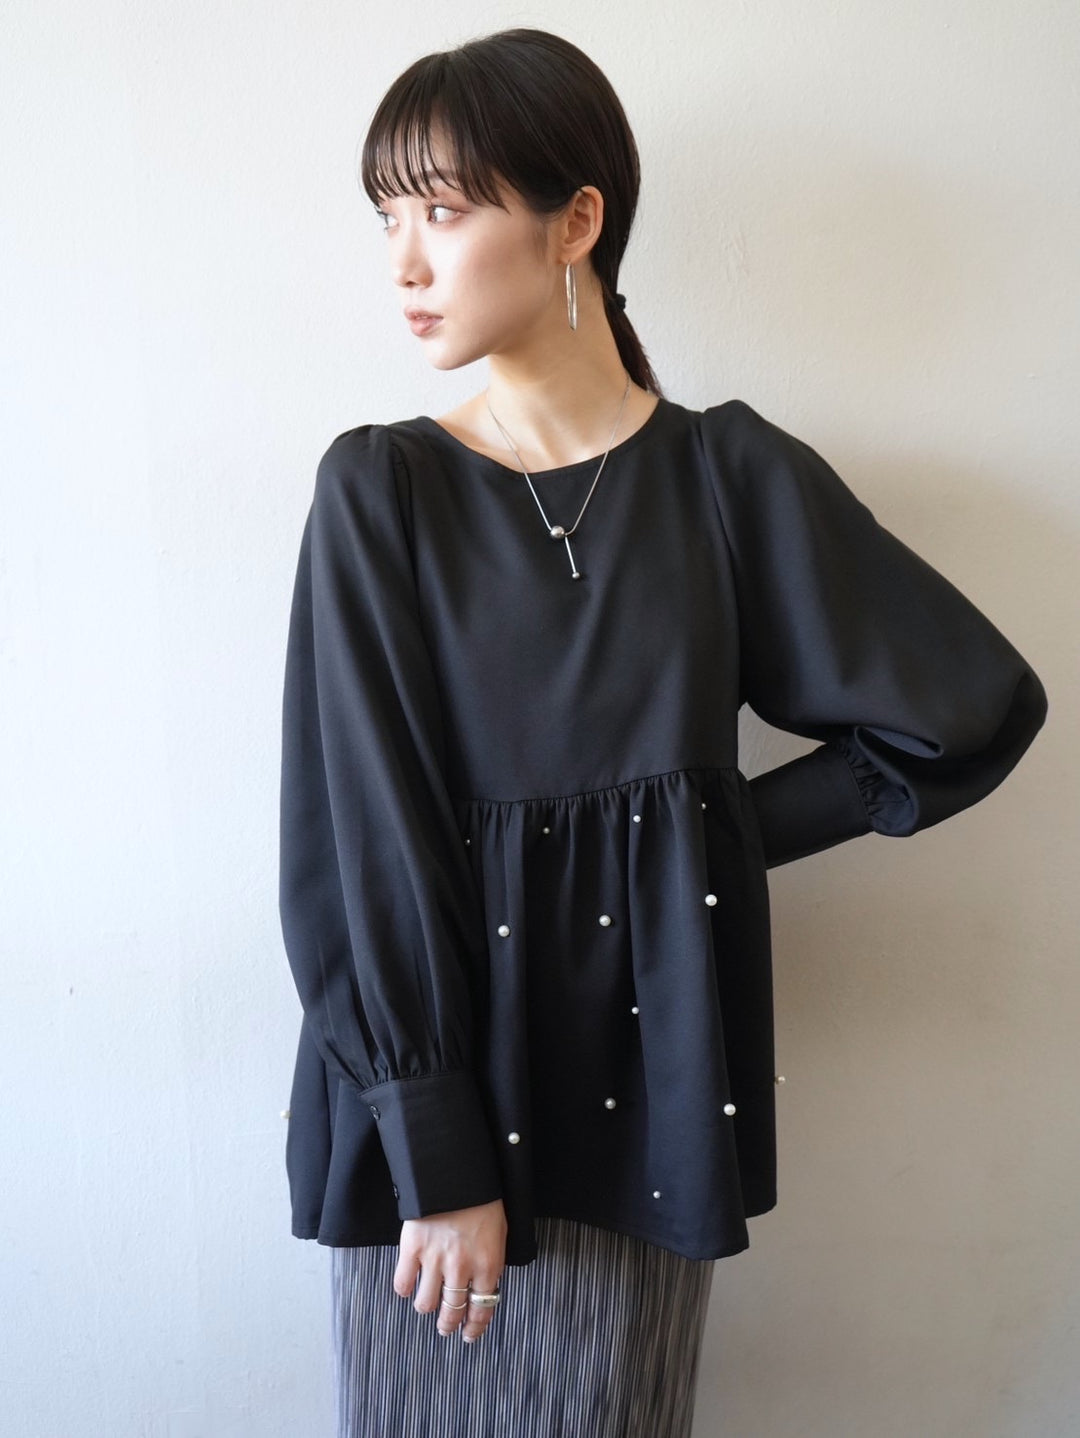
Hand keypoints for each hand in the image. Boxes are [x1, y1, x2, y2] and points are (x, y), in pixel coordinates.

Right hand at [394, 1197, 507, 1342]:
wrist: (457, 1172)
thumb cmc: (482, 1200)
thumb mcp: (499, 1233)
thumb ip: (491, 1263)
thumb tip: (484, 1287)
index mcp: (488, 1264)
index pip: (482, 1309)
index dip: (475, 1328)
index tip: (469, 1335)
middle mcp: (461, 1268)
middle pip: (452, 1312)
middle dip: (448, 1325)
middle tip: (445, 1326)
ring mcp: (435, 1259)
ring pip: (426, 1304)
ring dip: (427, 1307)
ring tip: (427, 1303)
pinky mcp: (412, 1248)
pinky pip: (402, 1283)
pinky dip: (404, 1288)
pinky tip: (409, 1285)